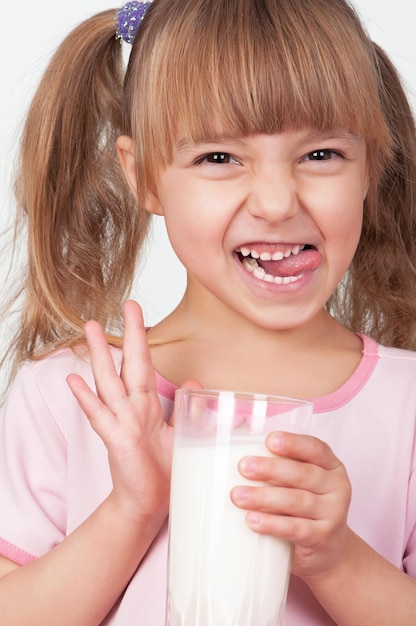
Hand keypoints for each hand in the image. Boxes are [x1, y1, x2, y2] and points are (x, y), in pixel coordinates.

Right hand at [67, 300, 195, 526]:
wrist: (148, 504)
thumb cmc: (161, 470)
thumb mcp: (180, 433)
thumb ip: (186, 407)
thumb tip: (195, 382)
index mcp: (147, 405)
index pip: (144, 363)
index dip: (143, 337)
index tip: (138, 312)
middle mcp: (132, 408)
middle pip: (128, 363)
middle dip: (129, 333)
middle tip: (127, 303)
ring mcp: (121, 423)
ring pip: (109, 382)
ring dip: (99, 355)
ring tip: (90, 328)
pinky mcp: (116, 441)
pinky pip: (100, 416)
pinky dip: (87, 399)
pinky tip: (74, 381)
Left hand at [230, 432, 351, 580]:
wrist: (330, 552)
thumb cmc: (306, 507)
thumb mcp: (303, 483)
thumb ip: (281, 467)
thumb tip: (235, 452)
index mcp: (331, 466)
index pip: (316, 449)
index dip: (293, 443)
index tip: (270, 440)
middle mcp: (336, 487)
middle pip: (302, 474)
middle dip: (270, 469)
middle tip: (243, 467)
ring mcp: (332, 514)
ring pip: (296, 501)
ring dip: (264, 497)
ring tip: (238, 496)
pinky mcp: (322, 538)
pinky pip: (295, 529)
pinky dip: (272, 524)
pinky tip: (252, 520)